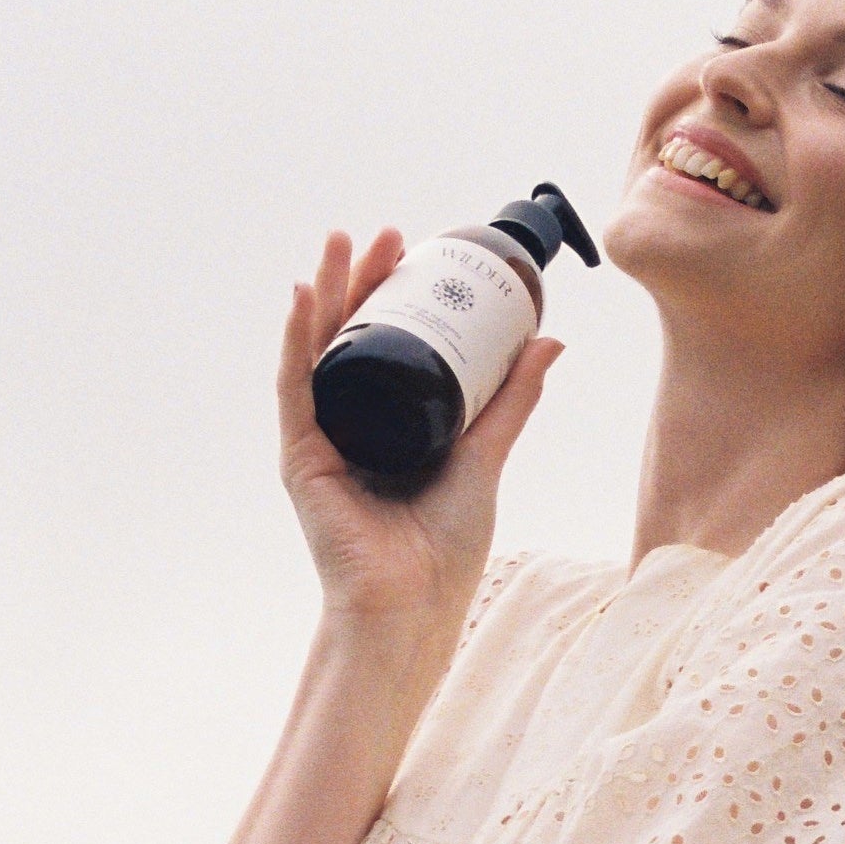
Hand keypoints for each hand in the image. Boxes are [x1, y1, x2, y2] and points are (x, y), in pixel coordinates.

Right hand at [276, 230, 563, 627]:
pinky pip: (295, 388)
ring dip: (328, 292)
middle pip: (351, 337)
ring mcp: (321, 442)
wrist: (414, 608)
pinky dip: (297, 341)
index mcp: (388, 426)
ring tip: (344, 242)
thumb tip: (548, 340)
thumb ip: (511, 401)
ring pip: (319, 350)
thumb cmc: (443, 552)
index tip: (416, 254)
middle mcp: (349, 427)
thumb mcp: (485, 456)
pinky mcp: (304, 460)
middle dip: (363, 280)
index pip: (386, 346)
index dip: (395, 296)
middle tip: (387, 236)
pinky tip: (303, 298)